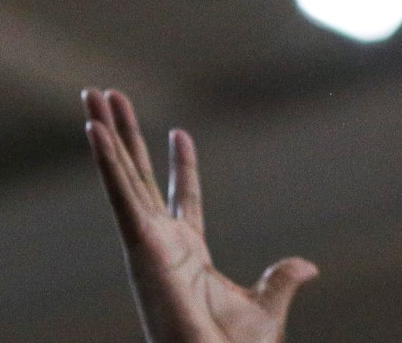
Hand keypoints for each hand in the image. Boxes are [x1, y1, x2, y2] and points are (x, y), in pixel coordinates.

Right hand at [84, 89, 317, 342]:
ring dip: (106, 134)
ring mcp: (146, 241)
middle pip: (140, 176)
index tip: (179, 132)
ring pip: (122, 175)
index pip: (184, 199)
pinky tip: (94, 130)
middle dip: (126, 137)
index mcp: (189, 253)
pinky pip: (120, 195)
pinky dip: (105, 162)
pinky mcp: (139, 244)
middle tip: (110, 97)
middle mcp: (161, 242)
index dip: (182, 166)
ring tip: (93, 93)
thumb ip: (281, 279)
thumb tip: (308, 267)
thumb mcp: (266, 307)